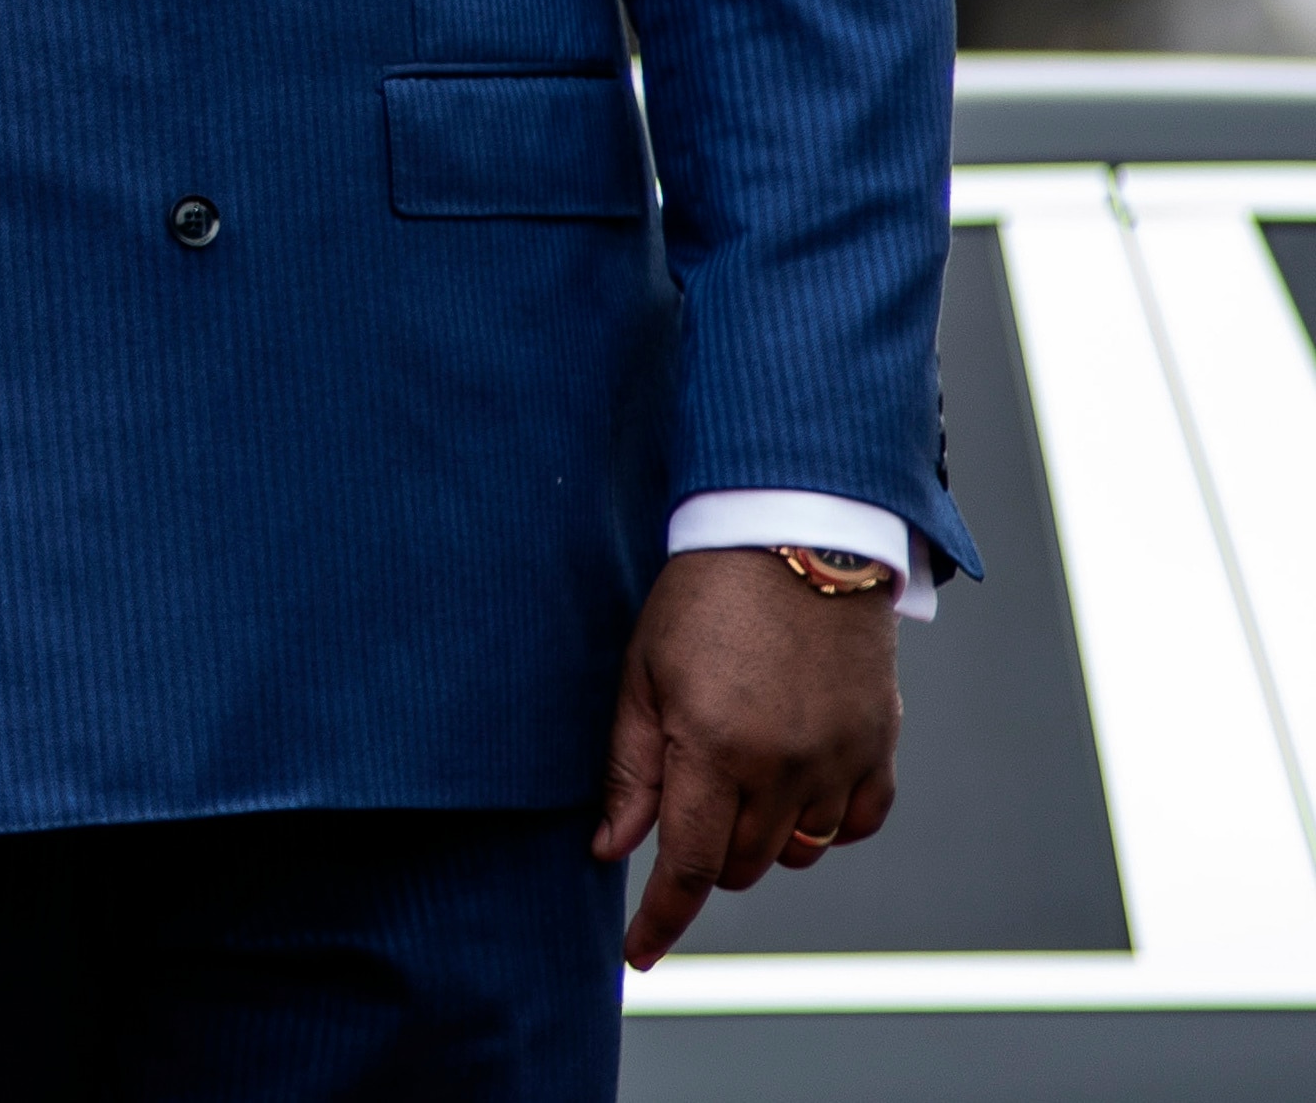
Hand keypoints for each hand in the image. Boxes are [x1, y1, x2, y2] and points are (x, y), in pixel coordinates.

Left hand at [596, 547, 901, 966]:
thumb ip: (629, 768)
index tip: (638, 954)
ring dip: (760, 840)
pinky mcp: (879, 746)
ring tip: (735, 780)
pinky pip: (854, 825)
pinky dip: (823, 825)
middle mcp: (782, 767)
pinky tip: (795, 788)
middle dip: (702, 857)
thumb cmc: (701, 599)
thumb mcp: (642, 674)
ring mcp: (838, 760)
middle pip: (740, 865)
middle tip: (683, 805)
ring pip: (795, 853)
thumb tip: (611, 850)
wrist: (795, 537)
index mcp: (713, 749)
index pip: (686, 867)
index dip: (660, 918)